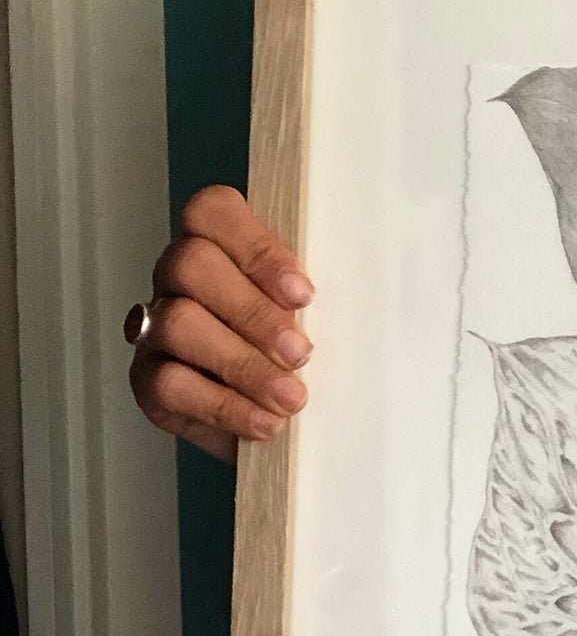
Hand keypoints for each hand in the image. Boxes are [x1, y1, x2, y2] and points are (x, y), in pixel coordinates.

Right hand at [129, 185, 314, 462]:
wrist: (292, 423)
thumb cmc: (307, 356)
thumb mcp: (326, 316)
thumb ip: (325, 297)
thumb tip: (367, 294)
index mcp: (221, 245)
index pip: (214, 212)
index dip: (257, 249)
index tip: (304, 295)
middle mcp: (179, 277)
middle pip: (192, 264)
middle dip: (254, 312)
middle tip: (301, 354)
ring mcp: (157, 326)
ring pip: (179, 323)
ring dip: (243, 364)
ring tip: (291, 398)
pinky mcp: (149, 379)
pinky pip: (171, 384)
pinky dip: (224, 405)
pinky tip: (264, 422)